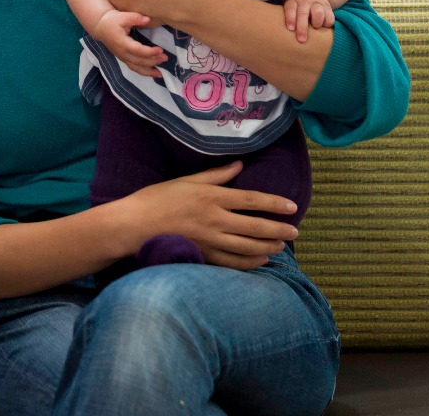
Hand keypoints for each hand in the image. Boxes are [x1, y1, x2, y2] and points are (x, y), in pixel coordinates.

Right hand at [94, 9, 164, 77]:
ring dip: (148, 71)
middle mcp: (121, 53)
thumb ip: (135, 18)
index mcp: (121, 43)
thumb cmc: (112, 20)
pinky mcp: (124, 58)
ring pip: (136, 67)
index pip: (137, 50)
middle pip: (138, 61)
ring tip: (160, 73)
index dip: (149, 52)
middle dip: (152, 61)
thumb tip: (148, 19)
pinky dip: (144, 72)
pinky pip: (134, 68)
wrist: (100, 27)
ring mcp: (122, 57)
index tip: (160, 50)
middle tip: (165, 58)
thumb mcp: (122, 16)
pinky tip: (153, 73)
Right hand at [124, 161, 298, 270]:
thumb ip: (215, 176)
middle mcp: (214, 220)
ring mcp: (209, 240)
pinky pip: (234, 263)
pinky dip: (251, 263)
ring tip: (281, 246)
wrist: (133, 226)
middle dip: (279, 229)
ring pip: (249, 247)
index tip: (292, 206)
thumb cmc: (155, 199)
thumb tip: (239, 166)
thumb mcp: (184, 181)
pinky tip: (261, 260)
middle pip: (256, 226)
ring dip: (269, 247)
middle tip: (295, 232)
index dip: (274, 203)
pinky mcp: (203, 256)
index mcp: (210, 197)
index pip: (251, 200)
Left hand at [284, 0, 333, 42]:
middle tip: (301, 40)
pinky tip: (324, 27)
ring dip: (317, 22)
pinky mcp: (327, 6)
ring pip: (318, 12)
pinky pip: (330, 15)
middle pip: (303, 13)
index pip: (290, 8)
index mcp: (293, 1)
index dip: (290, 18)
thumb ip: (284, 17)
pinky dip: (328, 23)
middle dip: (302, 28)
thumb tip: (278, 35)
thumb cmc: (295, 8)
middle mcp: (304, 1)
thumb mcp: (288, 8)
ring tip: (315, 28)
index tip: (291, 29)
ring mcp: (316, 2)